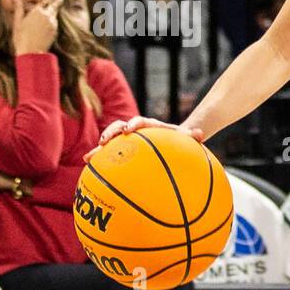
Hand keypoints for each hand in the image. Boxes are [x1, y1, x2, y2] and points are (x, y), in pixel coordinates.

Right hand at [12, 0, 59, 54]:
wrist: (32, 52)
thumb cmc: (21, 37)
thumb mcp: (17, 21)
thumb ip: (19, 8)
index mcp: (37, 12)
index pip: (44, 1)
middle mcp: (47, 16)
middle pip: (54, 6)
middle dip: (56, 2)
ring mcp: (53, 24)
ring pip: (55, 15)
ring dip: (55, 11)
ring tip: (56, 7)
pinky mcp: (55, 32)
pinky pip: (55, 23)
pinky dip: (53, 19)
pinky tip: (52, 20)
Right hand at [86, 116, 203, 161]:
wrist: (171, 141)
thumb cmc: (179, 140)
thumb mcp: (186, 138)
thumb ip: (192, 136)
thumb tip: (200, 134)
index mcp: (150, 126)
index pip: (141, 121)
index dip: (134, 123)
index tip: (129, 129)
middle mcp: (135, 130)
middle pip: (119, 127)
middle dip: (111, 133)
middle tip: (104, 141)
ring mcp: (127, 140)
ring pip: (110, 141)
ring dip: (99, 147)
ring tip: (89, 157)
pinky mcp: (122, 149)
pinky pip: (109, 154)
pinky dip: (99, 159)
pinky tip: (89, 167)